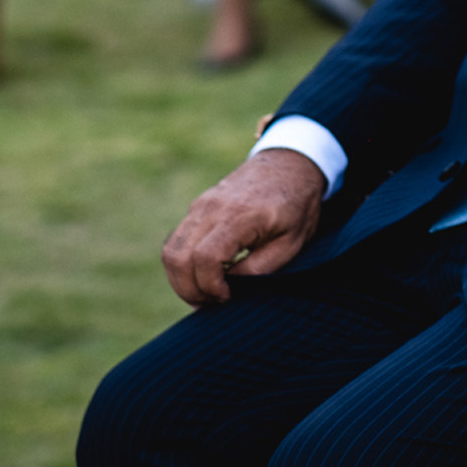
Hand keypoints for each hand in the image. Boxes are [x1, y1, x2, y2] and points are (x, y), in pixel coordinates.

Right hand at [161, 149, 324, 306]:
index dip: (210, 286)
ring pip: (170, 250)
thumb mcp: (292, 241)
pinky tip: (203, 274)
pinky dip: (182, 263)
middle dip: (189, 289)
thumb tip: (230, 286)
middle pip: (178, 257)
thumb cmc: (297, 205)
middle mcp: (212, 208)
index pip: (206, 258)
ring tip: (205, 293)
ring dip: (180, 279)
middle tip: (211, 303)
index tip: (227, 297)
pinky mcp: (197, 206)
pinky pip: (177, 240)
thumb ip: (260, 267)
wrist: (291, 164)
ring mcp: (201, 205)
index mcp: (240, 216)